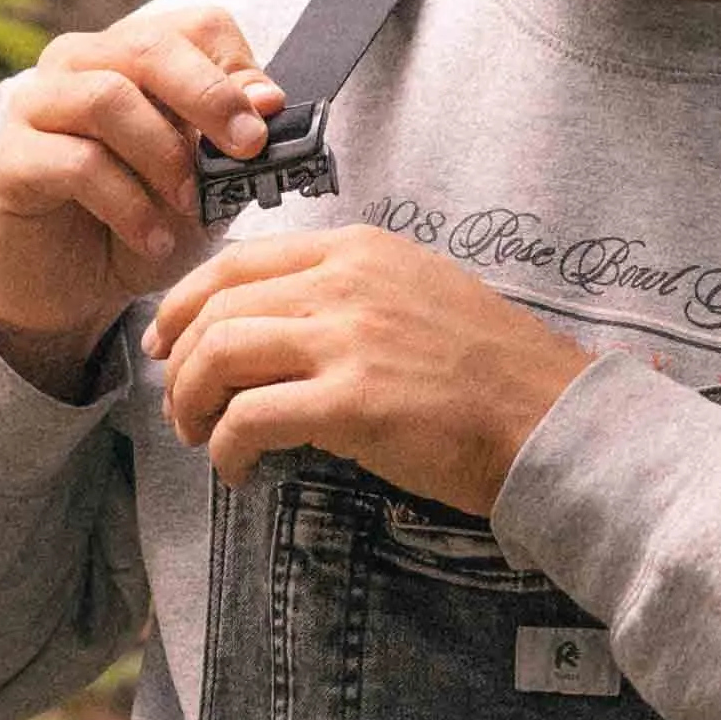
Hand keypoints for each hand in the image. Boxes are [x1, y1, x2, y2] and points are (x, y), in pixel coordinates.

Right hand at [0, 6, 285, 392]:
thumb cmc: (139, 225)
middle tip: (248, 147)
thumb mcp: (202, 185)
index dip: (238, 68)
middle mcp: (78, 64)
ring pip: (108, 98)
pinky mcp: (9, 161)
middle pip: (149, 46)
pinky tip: (153, 239)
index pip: (196, 25)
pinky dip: (129, 205)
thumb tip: (267, 99)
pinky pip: (78, 164)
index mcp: (132, 55)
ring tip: (190, 206)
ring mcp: (36, 107)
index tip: (266, 121)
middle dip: (209, 96)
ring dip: (164, 155)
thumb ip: (228, 142)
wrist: (69, 290)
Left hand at [152, 224, 593, 516]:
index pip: (238, 261)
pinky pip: (249, 419)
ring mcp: (347, 340)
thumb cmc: (491, 373)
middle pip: (217, 307)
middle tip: (179, 406)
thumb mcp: (418, 294)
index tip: (170, 342)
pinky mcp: (351, 403)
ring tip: (200, 439)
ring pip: (220, 356)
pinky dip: (227, 448)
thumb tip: (280, 324)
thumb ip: (350, 295)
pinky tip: (238, 469)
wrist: (550, 418)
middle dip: (181, 361)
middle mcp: (345, 283)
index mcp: (358, 250)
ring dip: (193, 404)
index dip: (186, 304)